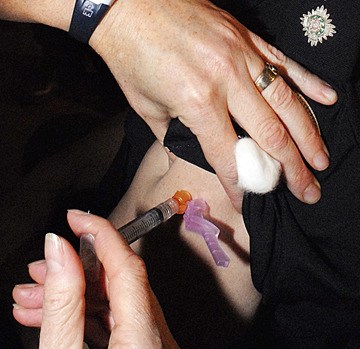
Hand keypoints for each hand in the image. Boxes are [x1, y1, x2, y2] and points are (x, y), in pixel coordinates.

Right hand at [13, 210, 177, 348]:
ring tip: (35, 297)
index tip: (77, 217)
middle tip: (41, 269)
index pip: (127, 265)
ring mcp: (153, 346)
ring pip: (115, 302)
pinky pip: (117, 322)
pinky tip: (56, 317)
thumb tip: (59, 251)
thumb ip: (63, 304)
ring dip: (74, 295)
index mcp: (145, 337)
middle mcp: (157, 339)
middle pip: (119, 282)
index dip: (100, 233)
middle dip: (75, 270)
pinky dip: (86, 315)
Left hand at [90, 0, 336, 207]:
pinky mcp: (247, 38)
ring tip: (322, 161)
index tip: (247, 202)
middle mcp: (226, 81)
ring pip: (286, 102)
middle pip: (269, 134)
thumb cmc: (131, 58)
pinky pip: (284, 63)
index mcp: (197, 102)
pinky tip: (327, 102)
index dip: (239, 184)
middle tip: (309, 191)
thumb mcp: (146, 108)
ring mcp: (242, 56)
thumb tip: (196, 152)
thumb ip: (175, 136)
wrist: (128, 4)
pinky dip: (308, 84)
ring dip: (308, 136)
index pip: (226, 155)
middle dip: (291, 168)